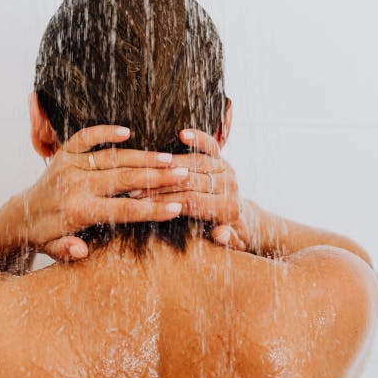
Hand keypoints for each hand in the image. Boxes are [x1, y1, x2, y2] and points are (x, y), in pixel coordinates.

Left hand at [21, 125, 220, 260]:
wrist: (21, 215)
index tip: (177, 207)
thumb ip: (69, 251)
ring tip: (170, 157)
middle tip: (184, 173)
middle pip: (124, 179)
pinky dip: (104, 132)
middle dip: (157, 177)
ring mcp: (70, 166)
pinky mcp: (64, 153)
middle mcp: (75, 186)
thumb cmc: (47, 236)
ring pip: (113, 158)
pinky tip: (127, 132)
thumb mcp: (56, 251)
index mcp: (78, 211)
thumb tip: (82, 251)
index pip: (123, 210)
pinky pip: (85, 137)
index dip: (151, 209)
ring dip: (142, 157)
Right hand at [128, 129, 247, 250]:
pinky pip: (210, 146)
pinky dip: (198, 139)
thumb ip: (226, 239)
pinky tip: (182, 134)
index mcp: (228, 209)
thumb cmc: (227, 236)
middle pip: (189, 181)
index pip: (191, 202)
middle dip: (161, 184)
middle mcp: (229, 186)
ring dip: (168, 165)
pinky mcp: (222, 159)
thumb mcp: (230, 243)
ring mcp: (226, 170)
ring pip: (195, 162)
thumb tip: (220, 233)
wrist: (243, 221)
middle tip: (134, 186)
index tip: (141, 203)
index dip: (164, 201)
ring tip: (144, 168)